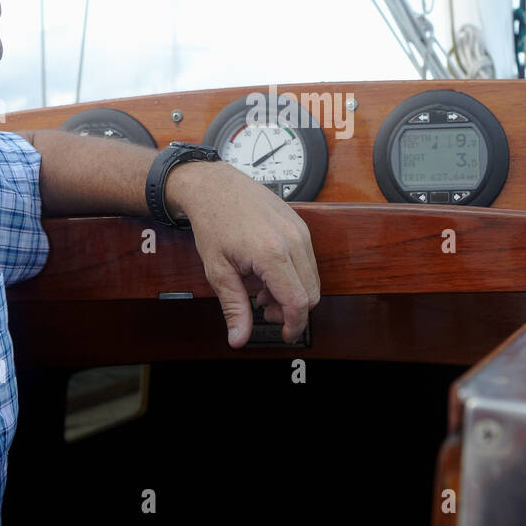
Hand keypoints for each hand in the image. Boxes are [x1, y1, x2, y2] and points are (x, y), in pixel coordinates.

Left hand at [165, 161, 320, 347]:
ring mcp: (300, 230)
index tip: (284, 335)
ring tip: (262, 289)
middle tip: (263, 309)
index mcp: (272, 253)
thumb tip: (239, 338)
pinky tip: (268, 273)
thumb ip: (233, 307)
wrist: (215, 186)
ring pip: (312, 278)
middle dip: (291, 310)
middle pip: (311, 293)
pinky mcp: (300, 225)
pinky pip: (308, 261)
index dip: (294, 325)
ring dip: (292, 293)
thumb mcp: (217, 270)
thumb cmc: (213, 222)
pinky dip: (294, 275)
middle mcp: (292, 240)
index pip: (298, 301)